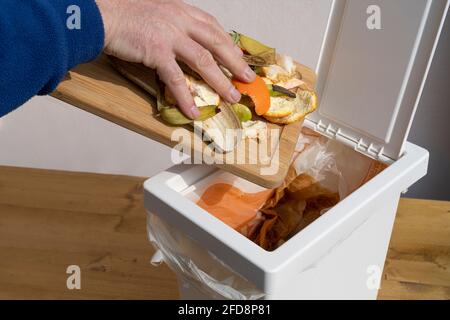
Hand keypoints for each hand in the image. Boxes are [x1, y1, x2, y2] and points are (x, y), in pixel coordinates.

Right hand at [95, 0, 255, 118]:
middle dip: (235, 63)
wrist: (102, 15)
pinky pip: (176, 79)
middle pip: (216, 43)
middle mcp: (180, 20)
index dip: (229, 44)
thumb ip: (174, 23)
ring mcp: (170, 36)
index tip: (239, 57)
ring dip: (219, 81)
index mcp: (182, 10)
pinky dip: (186, 97)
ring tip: (231, 97)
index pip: (213, 27)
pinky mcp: (157, 52)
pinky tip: (193, 111)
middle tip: (247, 78)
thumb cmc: (125, 14)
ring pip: (203, 61)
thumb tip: (186, 41)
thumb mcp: (157, 11)